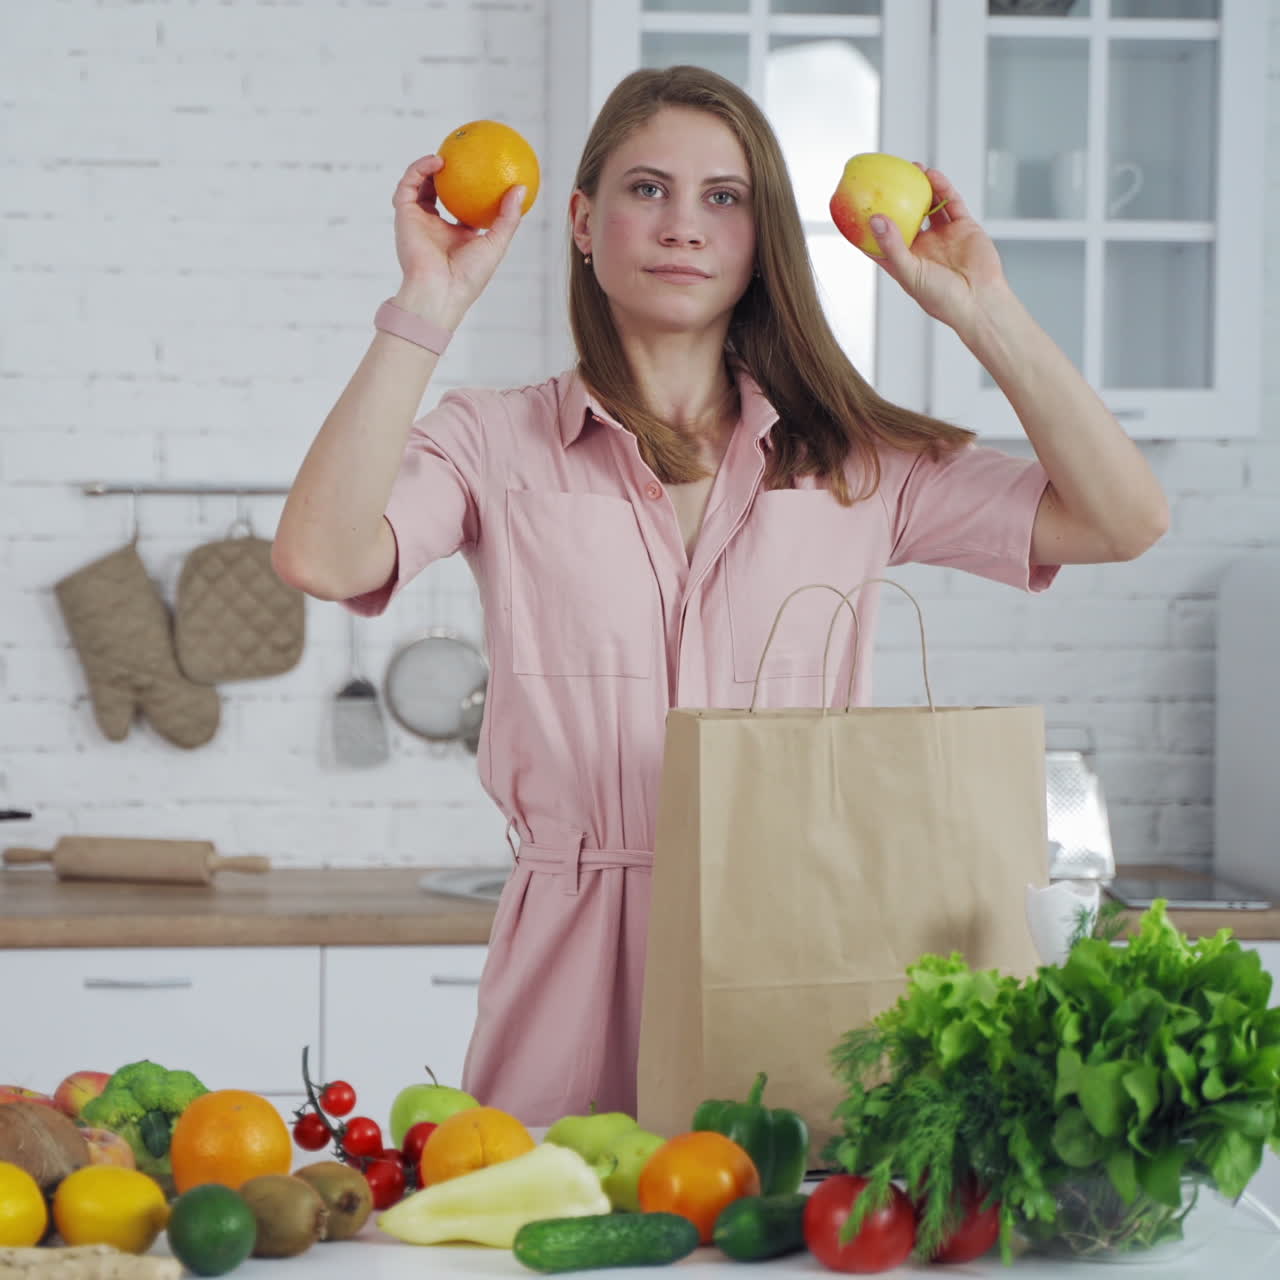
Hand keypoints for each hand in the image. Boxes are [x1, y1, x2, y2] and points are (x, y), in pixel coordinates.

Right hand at [391, 154, 525, 325]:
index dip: (471, 191)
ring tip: (446, 156)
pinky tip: (437, 161)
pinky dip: (419, 169)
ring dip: (429, 168)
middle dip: (446, 175)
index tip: (484, 173)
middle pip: (438, 194)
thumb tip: (520, 188)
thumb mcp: (496, 244)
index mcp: (457, 236)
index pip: (463, 209)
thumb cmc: (469, 275)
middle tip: (461, 156)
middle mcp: (436, 227)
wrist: (439, 290)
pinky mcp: (404, 216)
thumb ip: (508, 217)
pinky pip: (408, 185)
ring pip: (419, 186)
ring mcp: (418, 221)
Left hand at [867, 166, 1008, 333]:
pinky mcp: (964, 228)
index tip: (854, 206)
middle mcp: (923, 247)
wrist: (979, 301)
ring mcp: (944, 236)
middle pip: (906, 216)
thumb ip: (892, 246)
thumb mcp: (909, 272)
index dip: (867, 225)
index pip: (881, 240)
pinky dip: (943, 188)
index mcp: (905, 260)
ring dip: (921, 187)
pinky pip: (951, 203)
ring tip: (912, 168)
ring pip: (930, 205)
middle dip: (897, 198)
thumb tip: (875, 218)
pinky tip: (932, 175)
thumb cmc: (942, 298)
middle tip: (886, 178)